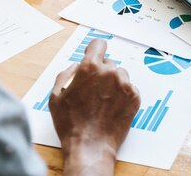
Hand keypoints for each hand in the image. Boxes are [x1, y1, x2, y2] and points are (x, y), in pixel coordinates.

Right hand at [49, 38, 139, 175]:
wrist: (90, 146)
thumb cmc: (71, 124)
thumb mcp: (56, 96)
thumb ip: (66, 74)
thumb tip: (76, 66)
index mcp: (90, 68)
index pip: (99, 44)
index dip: (95, 50)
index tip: (94, 55)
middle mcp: (109, 72)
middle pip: (108, 63)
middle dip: (101, 72)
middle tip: (93, 90)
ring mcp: (124, 84)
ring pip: (120, 75)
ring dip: (113, 83)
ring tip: (102, 101)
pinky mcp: (134, 97)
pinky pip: (129, 88)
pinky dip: (122, 95)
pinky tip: (111, 107)